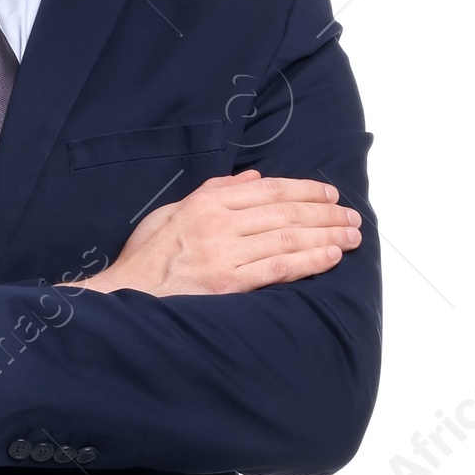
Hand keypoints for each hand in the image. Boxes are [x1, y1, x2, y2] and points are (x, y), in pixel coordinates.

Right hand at [76, 172, 361, 297]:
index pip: (269, 190)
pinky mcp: (229, 284)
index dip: (305, 189)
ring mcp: (225, 254)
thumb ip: (213, 192)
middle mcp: (220, 223)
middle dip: (325, 213)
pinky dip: (308, 261)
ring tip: (352, 237)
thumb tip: (250, 178)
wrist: (123, 295)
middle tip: (352, 217)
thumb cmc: (146, 259)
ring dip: (326, 236)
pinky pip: (278, 269)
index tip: (330, 195)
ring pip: (288, 238)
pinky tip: (331, 258)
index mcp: (207, 203)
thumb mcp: (172, 212)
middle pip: (286, 212)